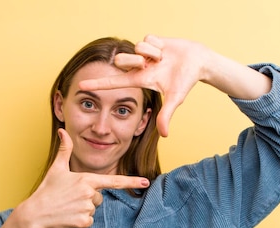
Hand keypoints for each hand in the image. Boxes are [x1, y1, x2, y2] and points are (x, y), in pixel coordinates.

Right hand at [25, 129, 149, 227]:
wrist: (35, 213)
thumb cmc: (47, 190)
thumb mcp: (57, 168)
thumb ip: (65, 150)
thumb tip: (63, 131)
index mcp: (86, 179)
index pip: (114, 181)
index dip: (131, 181)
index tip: (146, 182)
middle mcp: (89, 193)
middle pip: (99, 197)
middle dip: (87, 198)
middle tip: (70, 198)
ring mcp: (87, 209)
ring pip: (93, 209)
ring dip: (82, 209)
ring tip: (67, 207)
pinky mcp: (83, 222)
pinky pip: (89, 221)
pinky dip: (79, 221)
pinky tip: (68, 217)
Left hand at [78, 35, 210, 136]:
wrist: (198, 61)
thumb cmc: (186, 81)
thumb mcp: (175, 98)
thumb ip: (167, 115)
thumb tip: (164, 135)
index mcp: (139, 80)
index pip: (113, 82)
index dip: (97, 84)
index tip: (80, 86)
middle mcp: (138, 67)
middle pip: (122, 61)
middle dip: (136, 61)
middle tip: (151, 64)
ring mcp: (143, 53)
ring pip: (136, 48)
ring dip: (152, 53)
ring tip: (163, 58)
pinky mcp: (149, 40)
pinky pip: (147, 39)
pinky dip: (159, 44)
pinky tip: (165, 50)